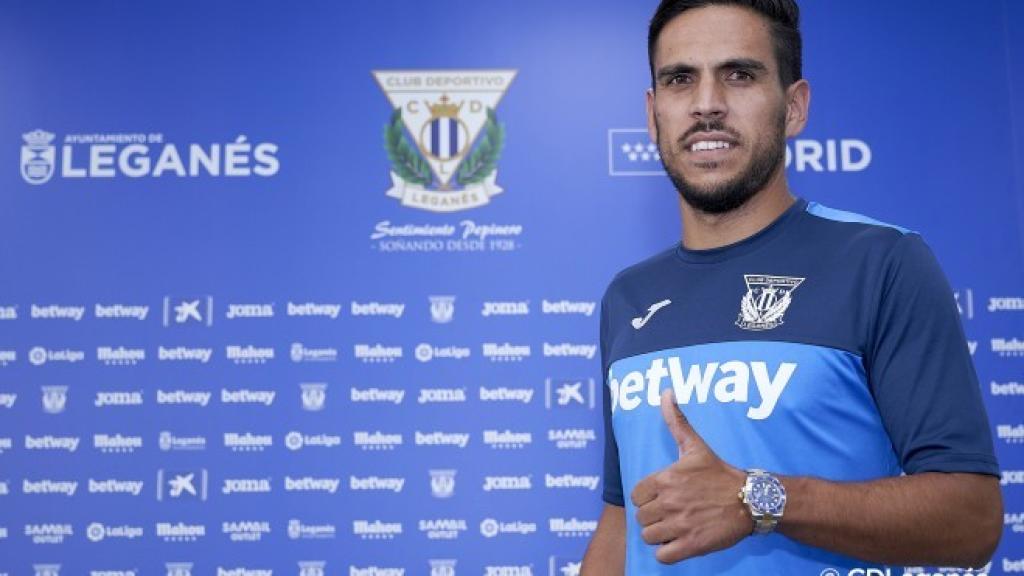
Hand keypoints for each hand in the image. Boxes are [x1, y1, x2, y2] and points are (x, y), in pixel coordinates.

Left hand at [630, 389, 751, 563]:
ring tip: (675, 527)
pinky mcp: (691, 545)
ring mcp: (679, 525)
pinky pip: (663, 555)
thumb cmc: (720, 473)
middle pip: (641, 518)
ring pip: (649, 537)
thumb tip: (666, 392)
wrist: (751, 499)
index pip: (636, 496)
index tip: (662, 497)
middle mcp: (669, 503)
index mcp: (665, 480)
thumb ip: (676, 421)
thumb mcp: (695, 445)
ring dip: (659, 535)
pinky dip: (667, 552)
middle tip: (671, 513)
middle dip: (654, 517)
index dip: (647, 498)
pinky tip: (679, 542)